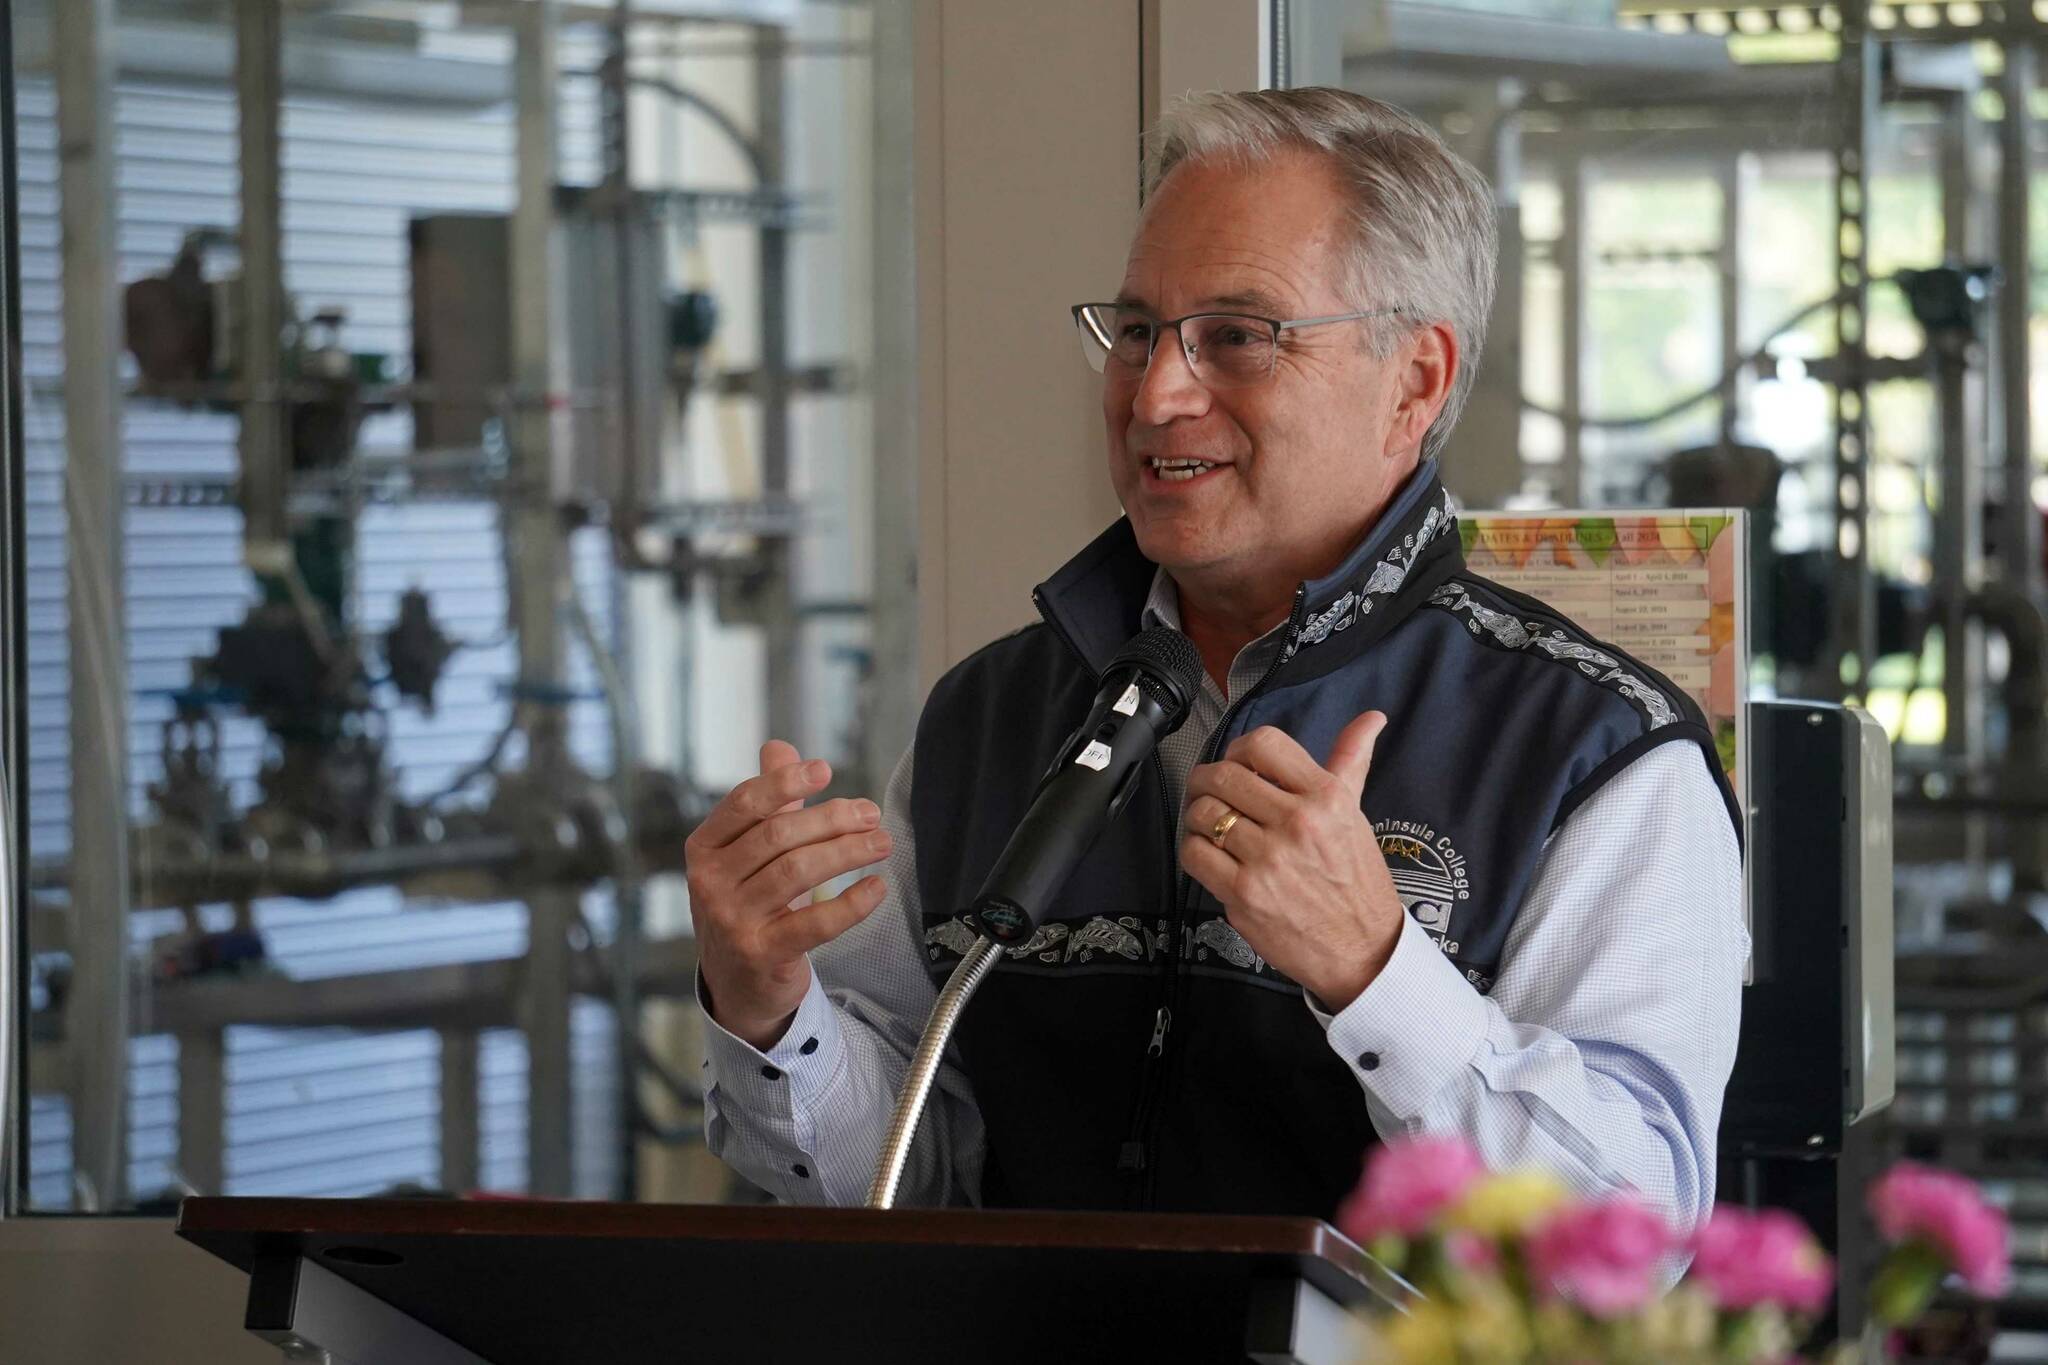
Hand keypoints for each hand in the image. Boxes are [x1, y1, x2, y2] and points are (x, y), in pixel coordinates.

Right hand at [686, 740, 892, 1048]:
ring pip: (798, 872)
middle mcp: (710, 882)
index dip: (785, 782)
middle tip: (871, 814)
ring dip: (848, 852)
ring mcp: (733, 921)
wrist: (737, 984)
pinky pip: (815, 923)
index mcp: (705, 848)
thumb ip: (766, 802)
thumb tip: (780, 748)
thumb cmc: (748, 904)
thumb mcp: (747, 853)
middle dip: (832, 819)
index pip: (744, 803)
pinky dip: (851, 903)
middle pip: (778, 835)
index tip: (824, 769)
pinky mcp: (761, 955)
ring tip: (881, 843)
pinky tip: (875, 888)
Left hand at [1180, 712, 1403, 1011]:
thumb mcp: (1356, 814)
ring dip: (1198, 815)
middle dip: (1207, 780)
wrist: (1362, 949)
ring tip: (1210, 825)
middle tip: (1209, 791)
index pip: (1263, 744)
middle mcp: (1297, 823)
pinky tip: (1210, 853)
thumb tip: (1370, 719)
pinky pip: (1195, 854)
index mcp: (1326, 797)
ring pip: (1204, 813)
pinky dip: (1194, 849)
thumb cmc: (1358, 882)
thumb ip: (1352, 762)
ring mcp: (1268, 859)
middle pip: (1224, 776)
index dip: (1238, 750)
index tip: (1237, 764)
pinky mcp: (1244, 893)